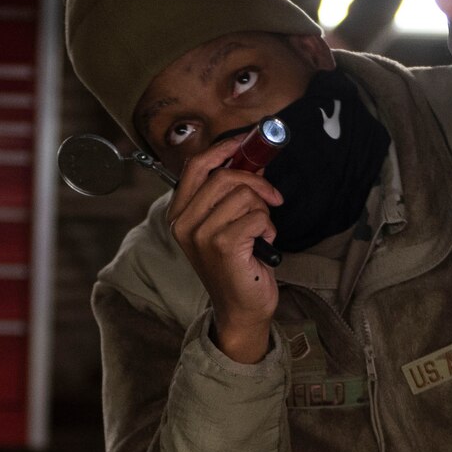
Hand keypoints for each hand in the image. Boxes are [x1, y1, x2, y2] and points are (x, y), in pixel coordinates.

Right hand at [168, 139, 283, 363]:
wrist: (241, 308)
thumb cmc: (236, 266)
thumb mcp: (225, 224)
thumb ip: (230, 193)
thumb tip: (251, 161)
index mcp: (179, 214)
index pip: (196, 166)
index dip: (223, 149)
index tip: (245, 143)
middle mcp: (184, 223)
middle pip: (223, 176)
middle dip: (256, 183)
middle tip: (272, 198)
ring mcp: (201, 234)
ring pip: (243, 195)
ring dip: (262, 210)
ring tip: (260, 231)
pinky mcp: (222, 245)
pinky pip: (256, 215)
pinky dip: (267, 227)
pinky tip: (263, 243)